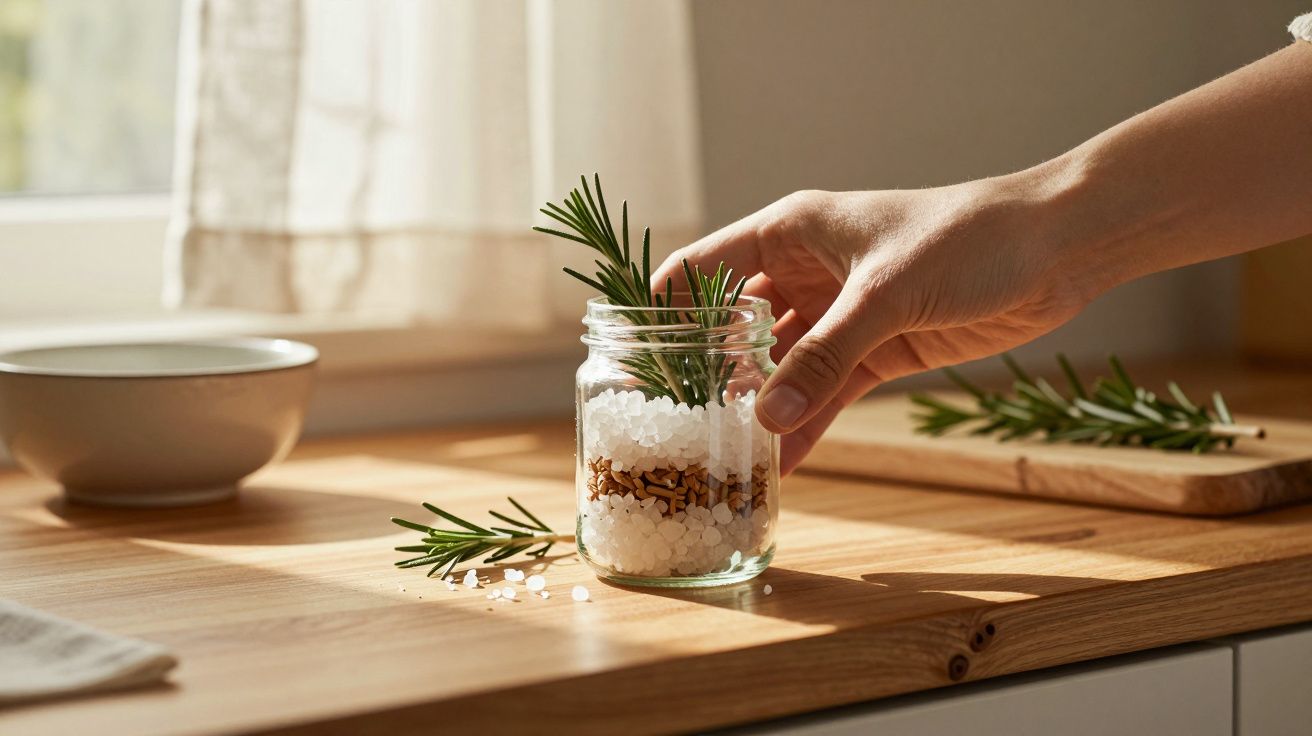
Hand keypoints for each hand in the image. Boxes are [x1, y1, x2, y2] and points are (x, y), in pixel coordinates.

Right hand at [653, 173, 1092, 473]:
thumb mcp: (885, 295)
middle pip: (737, 327)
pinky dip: (810, 425)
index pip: (704, 267)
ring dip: (762, 407)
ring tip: (725, 455)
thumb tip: (767, 422)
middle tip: (676, 425)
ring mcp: (840, 315)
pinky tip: (786, 464)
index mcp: (791, 233)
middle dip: (711, 372)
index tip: (633, 358)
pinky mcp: (877, 351)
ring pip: (783, 367)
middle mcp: (805, 273)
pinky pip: (828, 392)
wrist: (1054, 250)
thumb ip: (824, 358)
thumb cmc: (965, 239)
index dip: (665, 308)